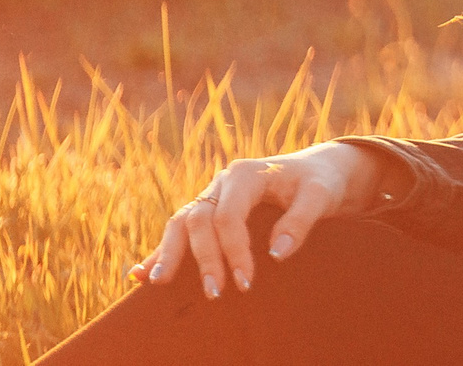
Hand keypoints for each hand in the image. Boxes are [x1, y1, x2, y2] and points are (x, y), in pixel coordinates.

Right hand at [132, 142, 394, 297]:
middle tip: (215, 293)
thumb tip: (276, 255)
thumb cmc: (320, 183)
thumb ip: (301, 220)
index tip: (246, 283)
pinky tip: (140, 274)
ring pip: (181, 222)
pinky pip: (180, 230)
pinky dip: (160, 251)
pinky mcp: (209, 210)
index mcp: (247, 174)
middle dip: (203, 258)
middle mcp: (223, 182)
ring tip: (158, 283)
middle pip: (199, 220)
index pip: (228, 216)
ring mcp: (212, 195)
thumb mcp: (321, 196)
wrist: (319, 171)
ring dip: (169, 253)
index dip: (233, 251)